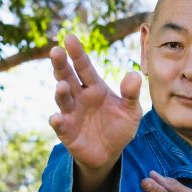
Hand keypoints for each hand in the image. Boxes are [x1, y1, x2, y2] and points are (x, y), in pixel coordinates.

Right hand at [49, 34, 141, 172]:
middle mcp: (80, 97)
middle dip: (61, 65)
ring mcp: (71, 113)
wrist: (110, 154)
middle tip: (56, 51)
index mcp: (95, 88)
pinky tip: (57, 118)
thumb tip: (135, 74)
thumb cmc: (119, 127)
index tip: (70, 38)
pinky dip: (57, 121)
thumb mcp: (131, 112)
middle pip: (68, 77)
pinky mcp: (66, 131)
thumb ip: (132, 94)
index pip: (85, 67)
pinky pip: (60, 124)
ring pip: (62, 99)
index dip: (77, 53)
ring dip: (60, 92)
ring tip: (62, 85)